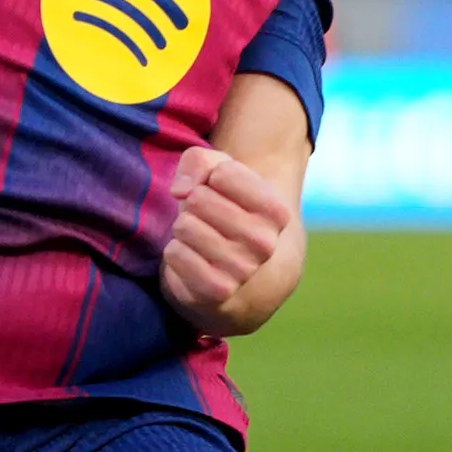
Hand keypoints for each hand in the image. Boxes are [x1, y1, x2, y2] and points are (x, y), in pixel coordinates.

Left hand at [157, 142, 294, 331]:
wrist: (231, 269)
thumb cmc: (223, 208)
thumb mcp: (218, 173)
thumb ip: (200, 161)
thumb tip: (181, 191)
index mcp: (276, 212)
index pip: (223, 174)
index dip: (210, 178)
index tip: (220, 193)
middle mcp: (265, 243)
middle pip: (199, 198)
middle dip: (193, 204)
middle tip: (205, 218)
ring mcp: (243, 270)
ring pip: (184, 226)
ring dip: (182, 228)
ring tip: (198, 237)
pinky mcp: (217, 290)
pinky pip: (174, 254)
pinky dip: (174, 252)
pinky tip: (191, 257)